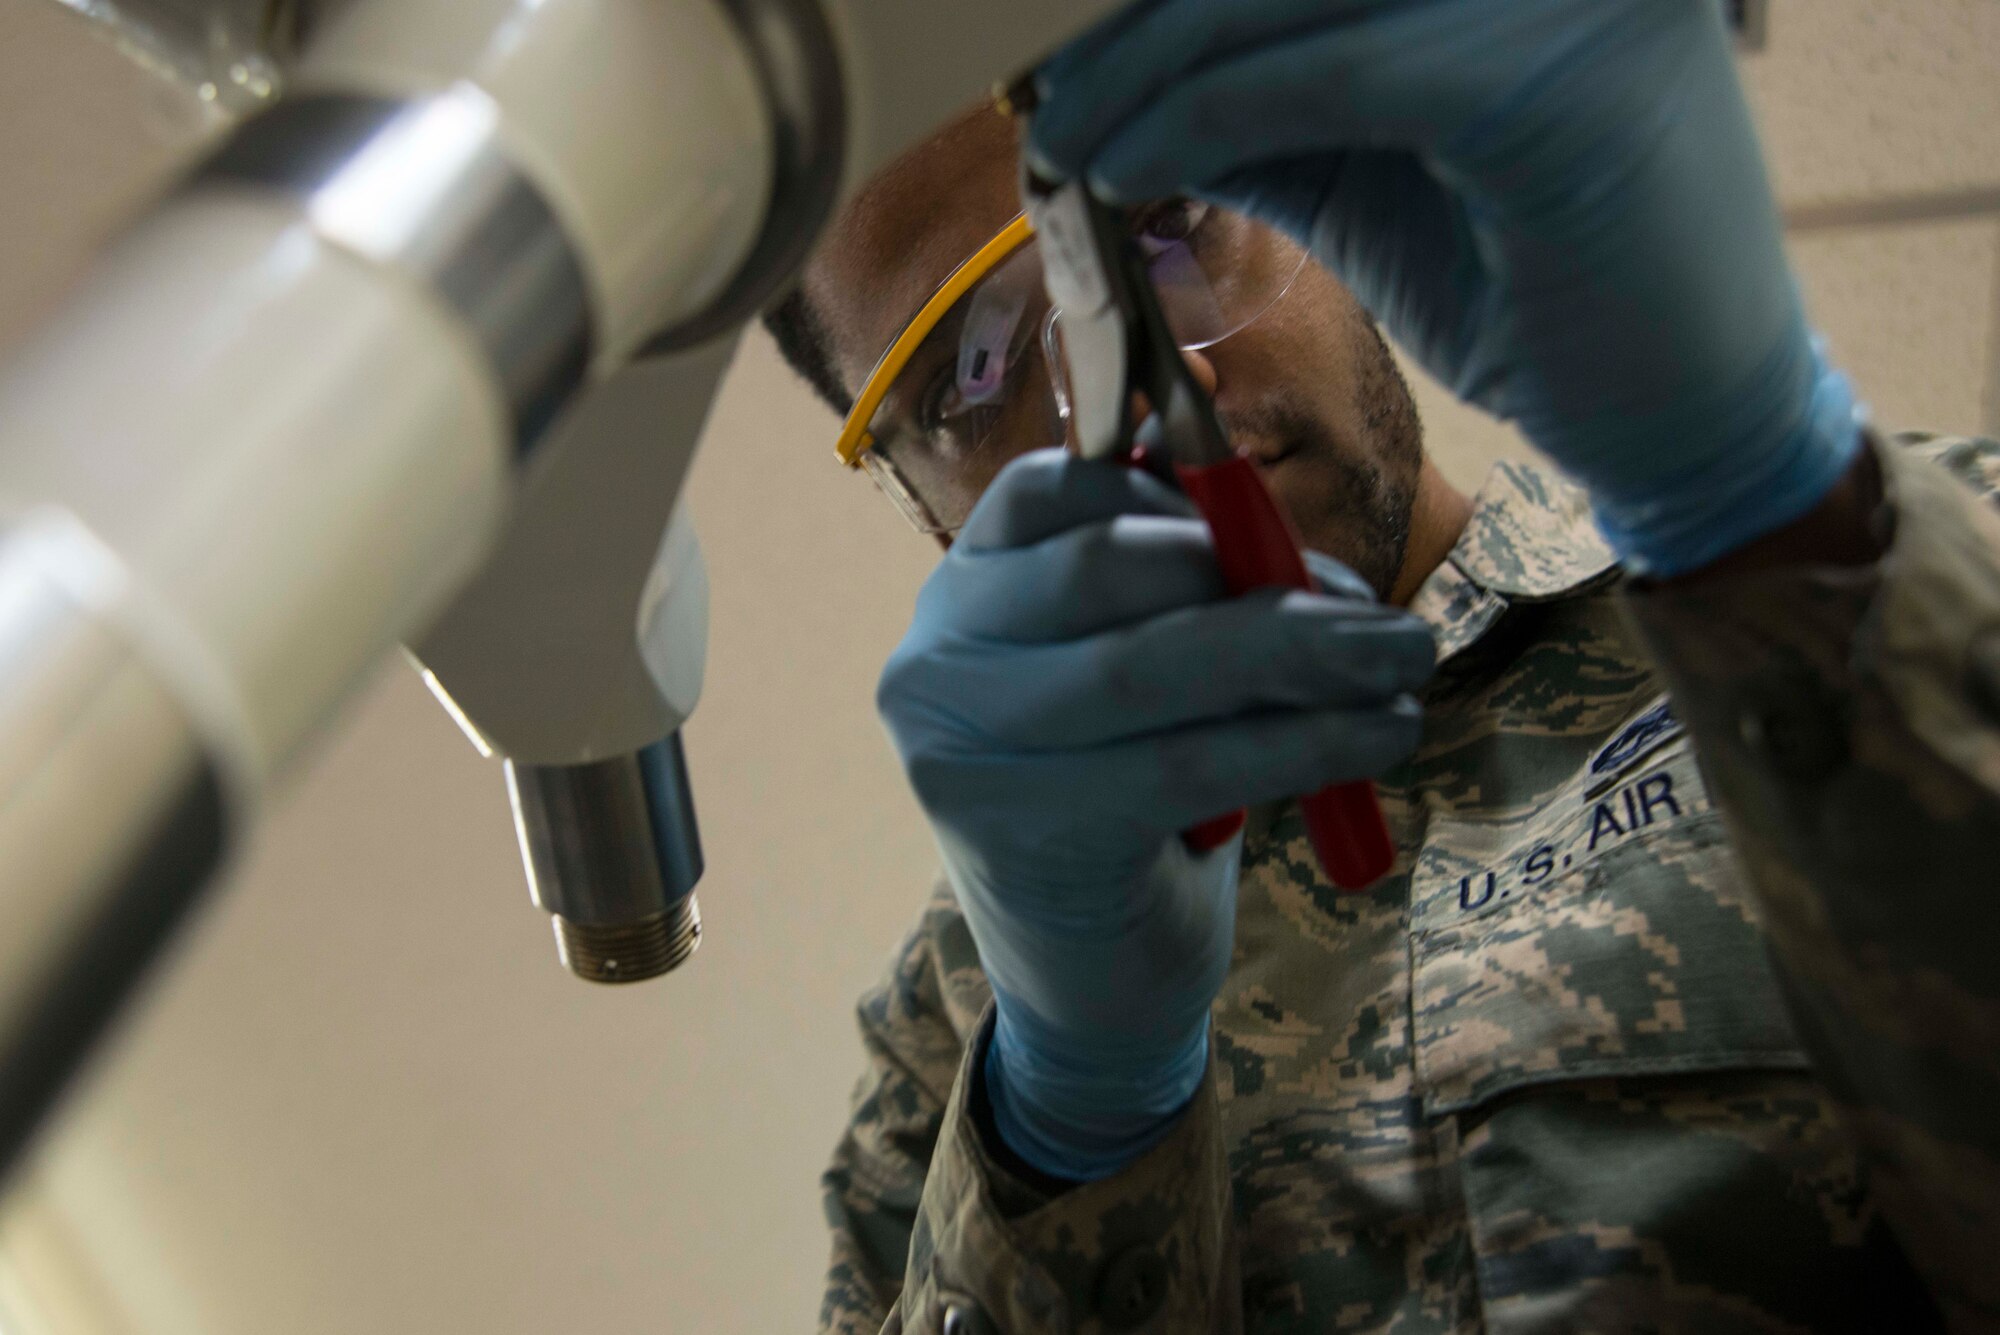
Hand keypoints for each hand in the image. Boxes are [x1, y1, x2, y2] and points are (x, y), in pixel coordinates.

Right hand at [877, 451, 1432, 1179]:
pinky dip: (1302, 743)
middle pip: (1107, 567)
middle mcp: (932, 660)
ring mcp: (958, 750)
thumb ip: (1187, 599)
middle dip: (1268, 579)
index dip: (1179, 490)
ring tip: (1406, 665)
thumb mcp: (1145, 681)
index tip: (1290, 537)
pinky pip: (1183, 763)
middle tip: (1388, 620)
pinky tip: (1378, 736)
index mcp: (959, 596)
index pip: (1052, 489)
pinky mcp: (1019, 834)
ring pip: (1150, 663)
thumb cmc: (1133, 807)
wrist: (1085, 988)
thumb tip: (1305, 553)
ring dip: (1307, 655)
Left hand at [1028, 0, 1862, 575]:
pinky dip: (1203, 116)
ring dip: (1145, 70)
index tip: (1057, 46)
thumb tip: (1103, 71)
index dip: (1164, 0)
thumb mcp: (1367, 166)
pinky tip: (1125, 164)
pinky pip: (1324, 74)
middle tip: (1038, 92)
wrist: (1684, 410)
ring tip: (1063, 136)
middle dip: (1134, 22)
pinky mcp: (1545, 71)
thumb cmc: (1534, 285)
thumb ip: (1257, 102)